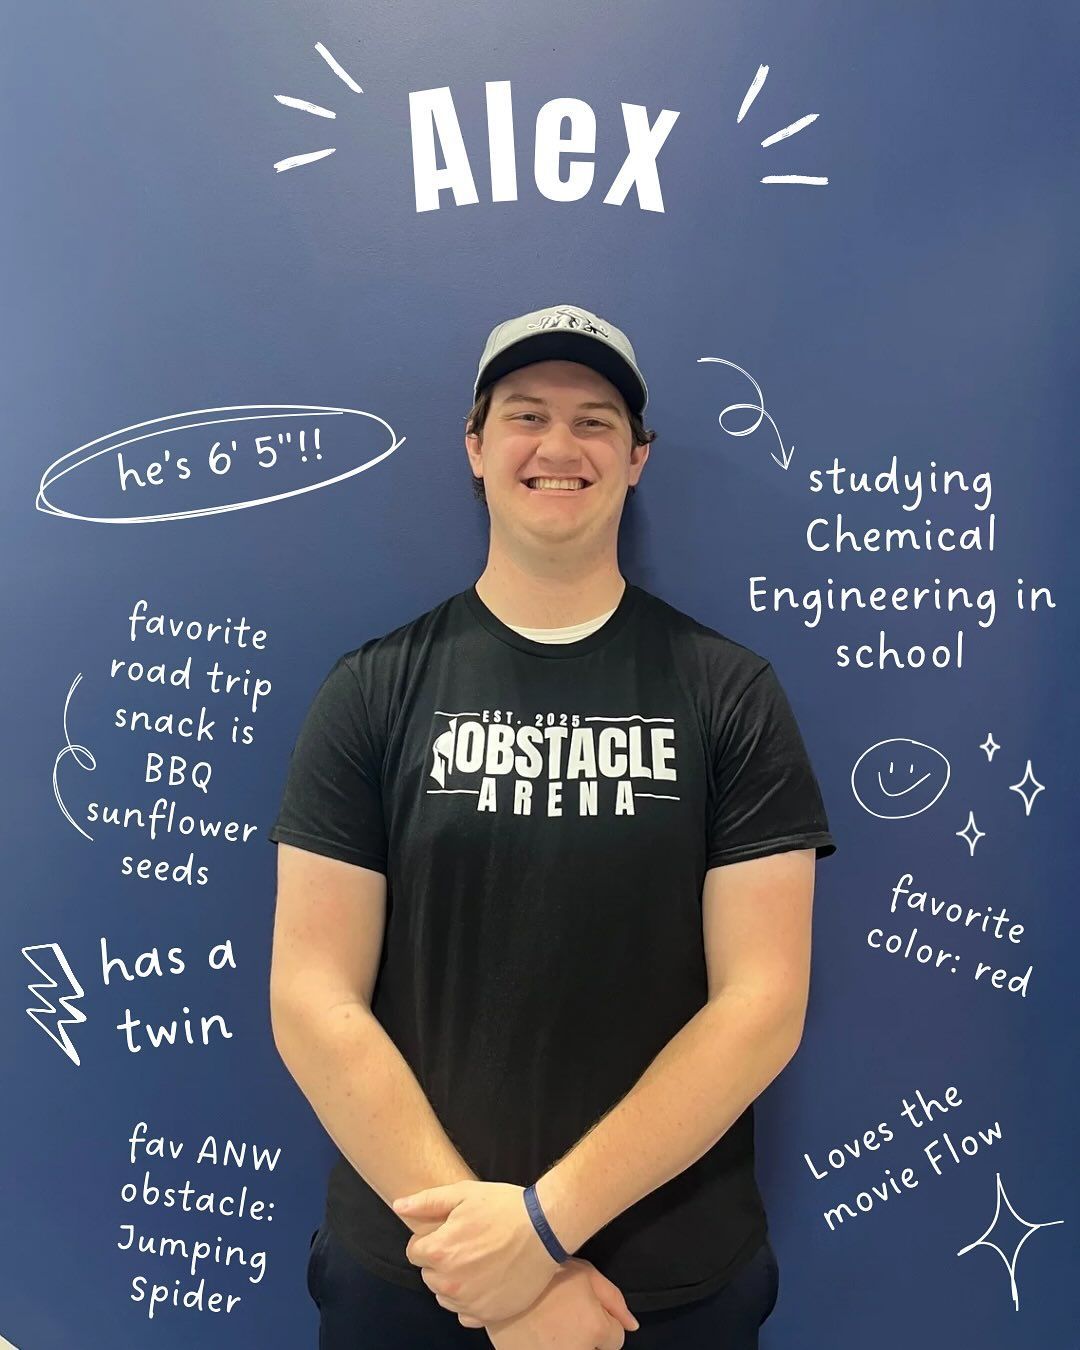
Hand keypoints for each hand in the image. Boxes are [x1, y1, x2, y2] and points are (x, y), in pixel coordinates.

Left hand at [394, 1180, 558, 1324]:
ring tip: (477, 1261)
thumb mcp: (464, 1194)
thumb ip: (427, 1202)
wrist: (545, 1229)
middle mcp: (450, 1282)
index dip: (429, 1239)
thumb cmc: (504, 1208)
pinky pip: (464, 1315)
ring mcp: (469, 1302)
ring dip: (453, 1281)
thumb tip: (399, 1206)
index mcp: (440, 1251)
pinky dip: (470, 1301)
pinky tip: (486, 1280)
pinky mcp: (488, 1314)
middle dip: (440, 1260)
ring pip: (445, 1296)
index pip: (414, 1252)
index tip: (448, 1232)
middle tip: (466, 1244)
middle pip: (428, 1275)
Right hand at [485, 1258, 638, 1348]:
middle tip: (562, 1312)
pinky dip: (542, 1346)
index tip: (583, 1307)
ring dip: (564, 1342)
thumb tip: (632, 1325)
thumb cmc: (545, 1272)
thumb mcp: (586, 1274)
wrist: (499, 1277)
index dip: (601, 1320)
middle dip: (584, 1334)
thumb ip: (614, 1300)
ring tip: (546, 1320)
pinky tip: (533, 1330)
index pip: (616, 1339)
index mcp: (595, 1329)